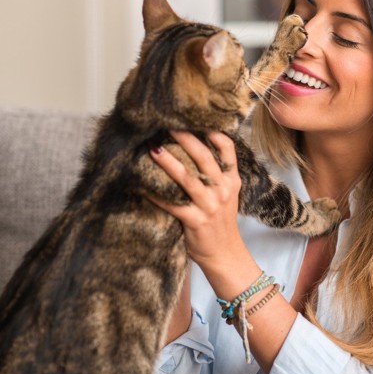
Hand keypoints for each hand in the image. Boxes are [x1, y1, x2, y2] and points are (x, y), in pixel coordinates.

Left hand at [148, 130, 246, 273]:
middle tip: (168, 124)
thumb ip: (216, 175)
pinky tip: (141, 185)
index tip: (195, 118)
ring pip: (188, 178)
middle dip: (186, 139)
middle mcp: (223, 190)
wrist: (225, 255)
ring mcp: (210, 206)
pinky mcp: (195, 221)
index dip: (212, 131)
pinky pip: (172, 204)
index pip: (227, 148)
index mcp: (232, 180)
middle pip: (204, 158)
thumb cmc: (221, 222)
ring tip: (153, 148)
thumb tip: (193, 148)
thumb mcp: (227, 195)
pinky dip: (156, 194)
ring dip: (168, 162)